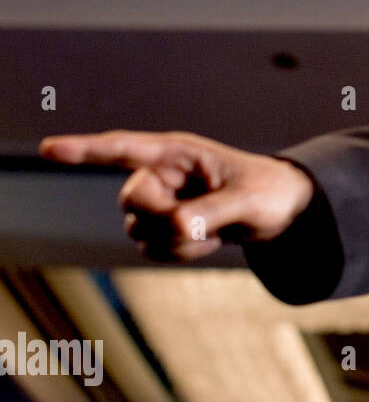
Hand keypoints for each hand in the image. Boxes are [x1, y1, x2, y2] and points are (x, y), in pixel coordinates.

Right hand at [38, 130, 315, 262]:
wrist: (283, 212)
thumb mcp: (248, 201)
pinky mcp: (165, 226)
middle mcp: (163, 175)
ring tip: (214, 229)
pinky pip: (154, 249)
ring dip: (178, 240)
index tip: (51, 149)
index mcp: (179, 153)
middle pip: (131, 201)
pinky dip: (182, 252)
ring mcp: (162, 202)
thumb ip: (211, 212)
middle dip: (163, 216)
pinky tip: (209, 240)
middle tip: (201, 219)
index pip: (123, 149)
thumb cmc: (269, 192)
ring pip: (140, 231)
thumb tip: (175, 226)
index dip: (86, 149)